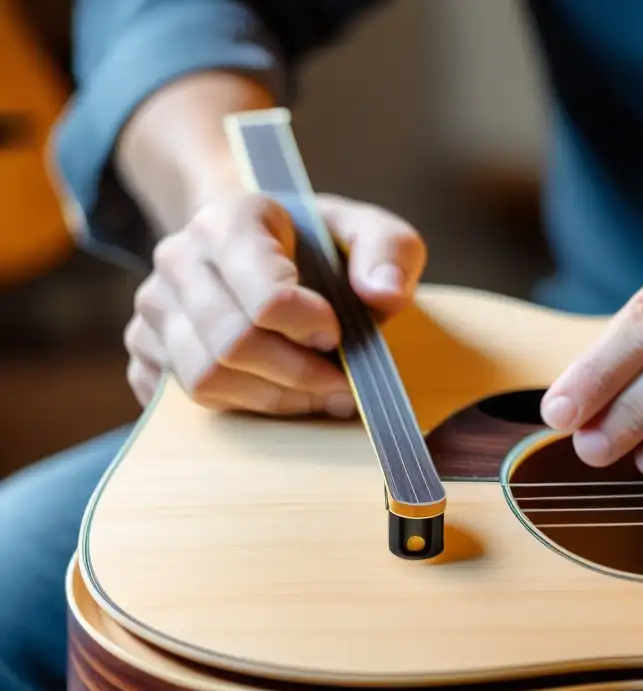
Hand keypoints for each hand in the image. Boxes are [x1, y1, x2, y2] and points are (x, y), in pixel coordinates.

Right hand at [125, 192, 425, 415]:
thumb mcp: (366, 230)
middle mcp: (179, 258)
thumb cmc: (315, 241)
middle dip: (298, 377)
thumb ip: (389, 252)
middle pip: (232, 345)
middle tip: (341, 384)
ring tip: (317, 394)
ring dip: (273, 400)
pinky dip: (239, 408)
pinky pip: (182, 398)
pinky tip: (279, 395)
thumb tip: (384, 295)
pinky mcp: (144, 346)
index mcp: (230, 219)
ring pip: (204, 379)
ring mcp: (154, 305)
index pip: (264, 297)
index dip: (309, 329)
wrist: (256, 243)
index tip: (337, 336)